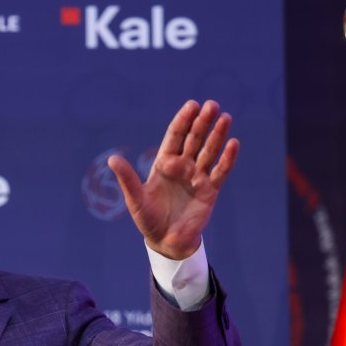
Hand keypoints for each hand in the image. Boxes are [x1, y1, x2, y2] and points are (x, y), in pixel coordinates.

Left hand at [107, 100, 238, 259]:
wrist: (166, 241)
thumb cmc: (148, 219)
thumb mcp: (136, 199)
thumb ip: (127, 178)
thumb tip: (112, 159)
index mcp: (164, 164)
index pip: (175, 136)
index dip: (183, 120)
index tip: (192, 105)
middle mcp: (182, 166)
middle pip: (194, 139)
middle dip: (202, 122)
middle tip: (212, 105)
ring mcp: (197, 177)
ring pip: (209, 151)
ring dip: (217, 135)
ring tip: (225, 117)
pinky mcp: (210, 190)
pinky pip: (220, 171)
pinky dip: (227, 158)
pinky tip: (233, 144)